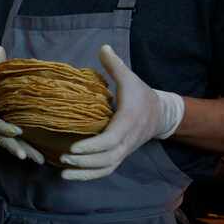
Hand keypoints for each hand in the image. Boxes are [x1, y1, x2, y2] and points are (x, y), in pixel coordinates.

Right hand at [0, 47, 44, 163]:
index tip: (19, 131)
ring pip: (11, 145)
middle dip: (16, 148)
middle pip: (3, 140)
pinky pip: (16, 144)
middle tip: (27, 156)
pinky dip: (27, 151)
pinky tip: (41, 158)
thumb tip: (0, 48)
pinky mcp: (5, 134)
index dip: (5, 129)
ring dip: (25, 152)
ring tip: (39, 161)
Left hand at [60, 44, 184, 180]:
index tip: (73, 148)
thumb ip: (115, 65)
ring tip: (63, 173)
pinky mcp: (120, 155)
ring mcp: (124, 150)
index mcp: (128, 122)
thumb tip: (102, 47)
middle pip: (107, 158)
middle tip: (63, 158)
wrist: (161, 115)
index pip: (111, 139)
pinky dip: (89, 176)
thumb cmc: (141, 95)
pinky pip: (106, 170)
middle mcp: (127, 140)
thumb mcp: (130, 78)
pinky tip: (71, 175)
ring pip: (106, 167)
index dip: (92, 146)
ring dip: (85, 173)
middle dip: (85, 162)